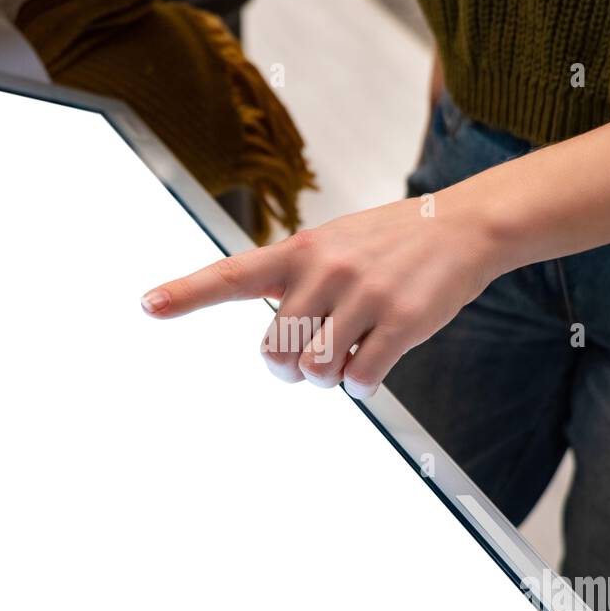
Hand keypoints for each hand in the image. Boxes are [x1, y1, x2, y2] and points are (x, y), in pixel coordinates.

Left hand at [139, 195, 502, 398]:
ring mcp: (364, 296)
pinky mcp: (402, 322)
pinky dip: (362, 384)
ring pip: (317, 372)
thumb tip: (279, 353)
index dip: (187, 293)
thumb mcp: (334, 243)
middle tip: (314, 358)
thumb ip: (298, 281)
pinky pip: (361, 379)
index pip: (232, 274)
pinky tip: (374, 365)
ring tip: (349, 357)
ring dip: (329, 379)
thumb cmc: (389, 243)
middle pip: (277, 352)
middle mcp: (325, 270)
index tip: (147, 305)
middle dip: (291, 369)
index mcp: (300, 250)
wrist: (463, 226)